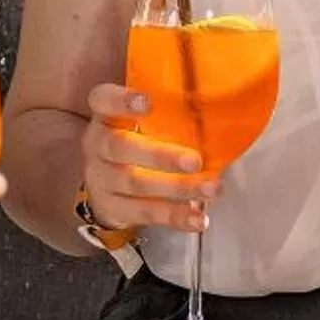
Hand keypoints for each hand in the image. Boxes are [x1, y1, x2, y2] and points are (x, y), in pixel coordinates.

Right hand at [78, 83, 214, 233]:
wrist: (105, 187)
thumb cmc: (135, 143)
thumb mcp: (142, 123)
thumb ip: (168, 114)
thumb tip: (220, 107)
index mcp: (106, 117)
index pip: (103, 100)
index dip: (121, 100)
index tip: (148, 102)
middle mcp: (98, 146)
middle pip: (120, 147)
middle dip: (160, 155)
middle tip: (195, 161)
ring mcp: (102, 180)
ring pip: (136, 184)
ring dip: (177, 188)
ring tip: (211, 188)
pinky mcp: (113, 208)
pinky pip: (144, 213)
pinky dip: (174, 216)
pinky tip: (197, 218)